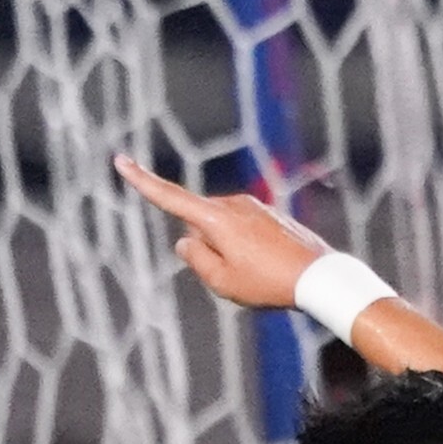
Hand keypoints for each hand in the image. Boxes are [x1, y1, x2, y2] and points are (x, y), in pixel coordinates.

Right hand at [118, 155, 329, 311]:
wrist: (321, 278)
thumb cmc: (270, 283)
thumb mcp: (223, 282)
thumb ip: (196, 260)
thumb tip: (186, 241)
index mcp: (216, 218)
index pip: (170, 198)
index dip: (142, 182)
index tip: (121, 161)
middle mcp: (233, 203)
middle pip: (200, 226)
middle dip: (207, 248)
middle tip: (240, 274)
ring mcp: (255, 206)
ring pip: (223, 230)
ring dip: (230, 250)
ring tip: (261, 272)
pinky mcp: (271, 213)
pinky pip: (246, 232)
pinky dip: (249, 250)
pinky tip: (272, 267)